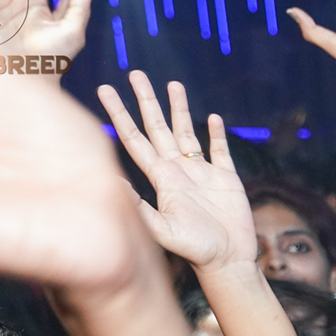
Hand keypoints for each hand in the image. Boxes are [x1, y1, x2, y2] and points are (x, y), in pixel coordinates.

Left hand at [99, 73, 257, 274]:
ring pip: (187, 133)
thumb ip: (138, 206)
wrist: (229, 262)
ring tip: (172, 84)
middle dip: (146, 101)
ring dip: (180, 109)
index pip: (135, 140)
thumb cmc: (197, 250)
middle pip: (158, 128)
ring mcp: (203, 174)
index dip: (120, 115)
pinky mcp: (227, 180)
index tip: (106, 90)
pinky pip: (221, 151)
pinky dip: (217, 134)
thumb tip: (110, 181)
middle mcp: (179, 172)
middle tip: (135, 74)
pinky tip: (214, 118)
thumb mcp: (163, 230)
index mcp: (162, 179)